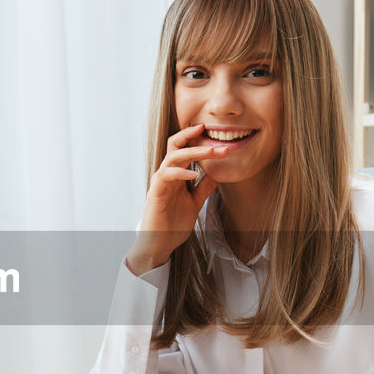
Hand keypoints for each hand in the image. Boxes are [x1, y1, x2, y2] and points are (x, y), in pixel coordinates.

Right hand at [125, 124, 224, 275]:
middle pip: (175, 146)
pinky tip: (194, 174)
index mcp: (175, 175)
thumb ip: (204, 187)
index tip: (215, 134)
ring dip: (193, 152)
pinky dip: (180, 172)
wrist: (160, 243)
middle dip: (190, 136)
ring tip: (211, 151)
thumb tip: (218, 173)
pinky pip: (166, 176)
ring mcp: (160, 183)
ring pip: (172, 157)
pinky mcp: (155, 193)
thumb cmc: (173, 224)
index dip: (196, 140)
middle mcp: (166, 174)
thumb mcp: (195, 202)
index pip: (184, 150)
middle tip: (208, 129)